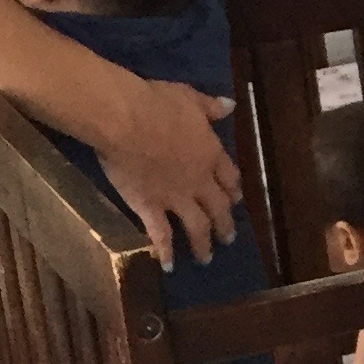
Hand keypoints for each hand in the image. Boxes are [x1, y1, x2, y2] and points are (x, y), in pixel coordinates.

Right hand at [97, 79, 241, 270]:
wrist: (127, 120)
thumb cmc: (157, 103)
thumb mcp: (190, 97)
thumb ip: (210, 107)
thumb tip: (230, 105)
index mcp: (209, 152)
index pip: (229, 176)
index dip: (233, 189)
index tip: (236, 200)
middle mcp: (198, 180)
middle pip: (218, 206)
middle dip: (225, 224)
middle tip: (229, 239)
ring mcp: (175, 196)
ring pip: (197, 226)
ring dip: (203, 243)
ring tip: (206, 258)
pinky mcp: (150, 207)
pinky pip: (161, 234)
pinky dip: (166, 251)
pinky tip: (169, 266)